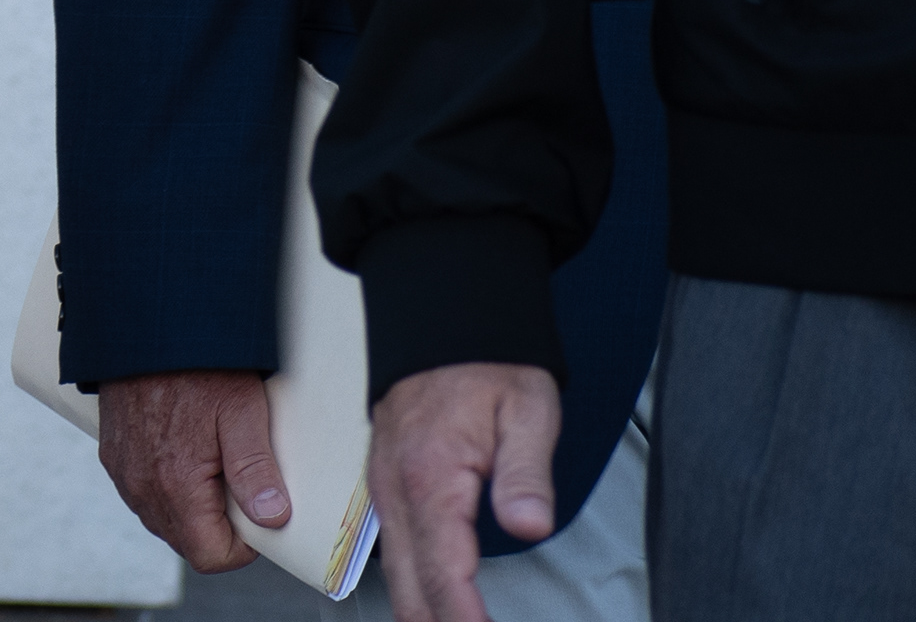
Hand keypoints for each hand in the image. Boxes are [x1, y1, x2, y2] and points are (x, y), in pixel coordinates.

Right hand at [97, 367, 290, 570]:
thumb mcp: (242, 411)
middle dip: (217, 528)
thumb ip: (255, 469)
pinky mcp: (114, 454)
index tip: (258, 514)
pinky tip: (185, 454)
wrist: (146, 323)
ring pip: (164, 520)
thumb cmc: (198, 365)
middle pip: (186, 543)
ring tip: (213, 465)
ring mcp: (123, 471)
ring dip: (191, 510)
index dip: (242, 547)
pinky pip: (143, 494)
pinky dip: (167, 489)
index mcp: (175, 484)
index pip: (209, 556)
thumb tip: (272, 518)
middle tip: (239, 485)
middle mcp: (141, 486)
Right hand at [370, 361, 560, 621]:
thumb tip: (530, 525)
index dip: (466, 621)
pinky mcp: (387, 486)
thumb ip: (527, 474)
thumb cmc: (487, 363)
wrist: (443, 322)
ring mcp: (385, 489)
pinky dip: (413, 591)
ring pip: (395, 576)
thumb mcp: (528, 410)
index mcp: (430, 477)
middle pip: (410, 589)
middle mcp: (396, 489)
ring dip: (423, 617)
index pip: (445, 574)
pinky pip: (391, 552)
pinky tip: (431, 608)